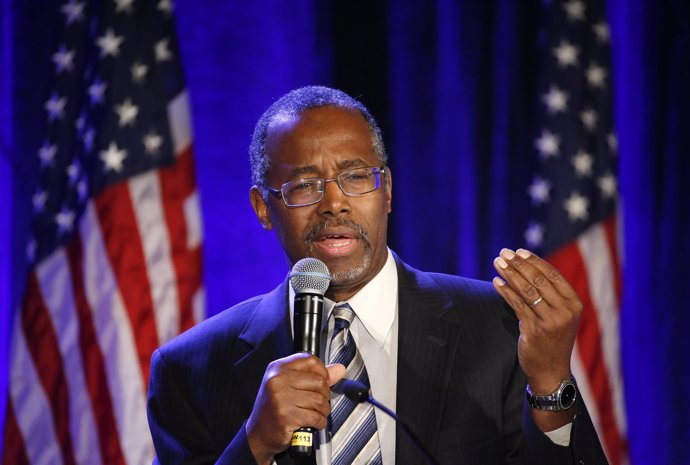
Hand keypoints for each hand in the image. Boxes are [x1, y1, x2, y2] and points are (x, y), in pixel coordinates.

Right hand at [245, 353, 345, 464]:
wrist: (258, 434)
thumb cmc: (274, 409)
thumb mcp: (290, 386)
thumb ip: (315, 376)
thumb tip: (339, 369)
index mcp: (278, 368)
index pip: (310, 360)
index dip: (323, 371)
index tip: (322, 381)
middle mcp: (277, 380)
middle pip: (319, 381)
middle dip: (325, 395)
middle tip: (318, 403)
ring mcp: (280, 398)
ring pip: (319, 400)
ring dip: (323, 411)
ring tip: (315, 413)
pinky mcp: (285, 416)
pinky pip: (315, 417)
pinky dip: (319, 422)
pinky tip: (312, 423)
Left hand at [491, 248, 580, 393]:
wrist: (551, 370)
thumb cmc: (553, 338)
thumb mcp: (559, 315)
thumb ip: (550, 294)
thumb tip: (527, 266)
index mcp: (574, 303)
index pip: (553, 275)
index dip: (534, 261)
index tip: (519, 251)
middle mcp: (565, 311)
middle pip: (538, 280)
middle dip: (518, 264)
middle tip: (503, 253)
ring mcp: (551, 321)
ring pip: (526, 290)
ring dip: (509, 274)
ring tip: (497, 263)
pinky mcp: (534, 330)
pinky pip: (516, 304)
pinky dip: (505, 291)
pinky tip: (496, 282)